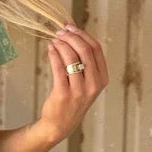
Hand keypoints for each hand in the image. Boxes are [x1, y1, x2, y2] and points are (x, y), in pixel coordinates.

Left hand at [40, 23, 108, 142]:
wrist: (60, 125)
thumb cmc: (72, 100)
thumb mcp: (86, 82)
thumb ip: (84, 62)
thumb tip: (74, 34)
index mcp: (102, 79)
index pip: (96, 49)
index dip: (83, 35)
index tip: (71, 27)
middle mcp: (94, 85)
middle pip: (85, 51)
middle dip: (71, 37)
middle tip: (60, 31)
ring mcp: (79, 90)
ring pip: (72, 57)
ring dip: (61, 44)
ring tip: (54, 40)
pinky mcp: (63, 94)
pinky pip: (59, 68)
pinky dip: (54, 55)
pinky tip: (50, 49)